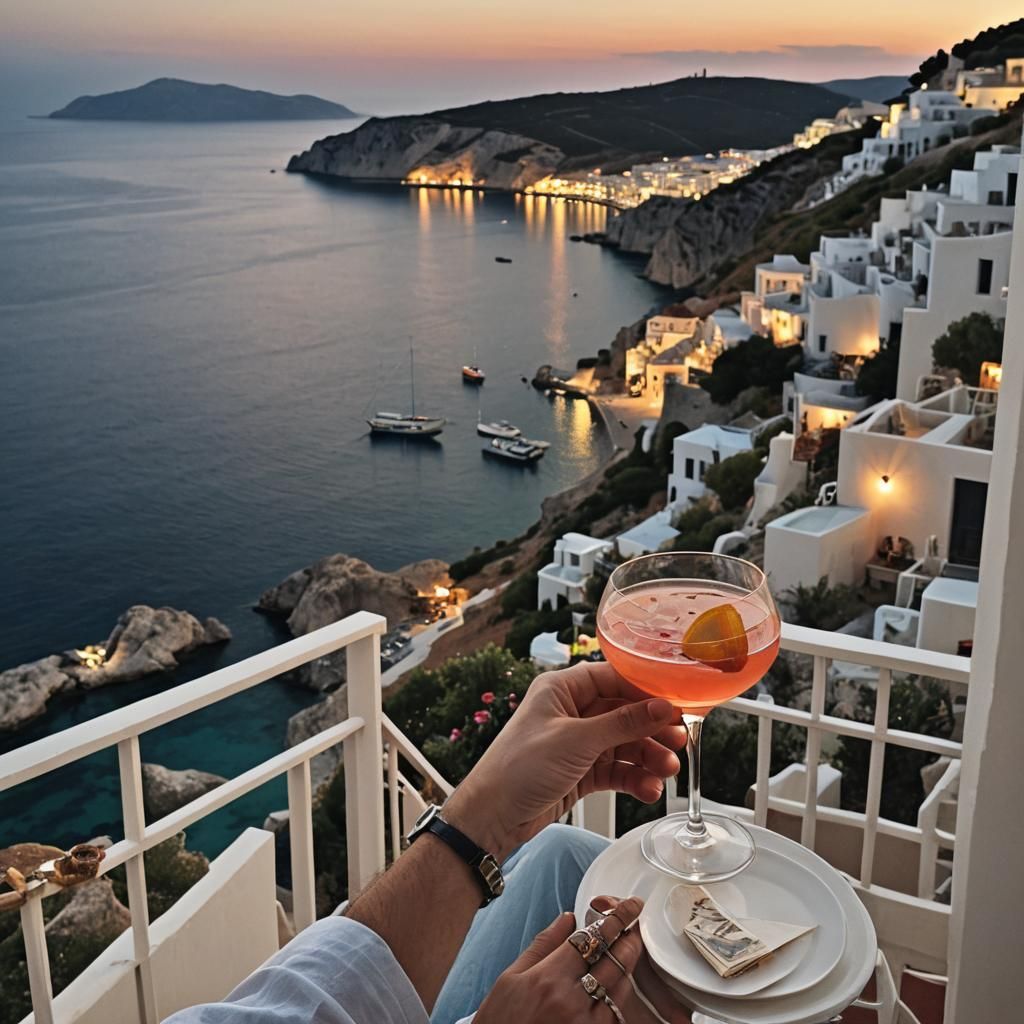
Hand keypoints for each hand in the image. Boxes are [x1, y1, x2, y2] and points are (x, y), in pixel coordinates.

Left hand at [444, 661, 683, 858]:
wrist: (492, 817)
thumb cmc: (520, 768)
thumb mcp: (577, 740)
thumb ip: (623, 723)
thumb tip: (663, 707)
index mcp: (562, 689)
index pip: (613, 678)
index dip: (646, 690)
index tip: (676, 702)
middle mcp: (571, 712)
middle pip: (623, 713)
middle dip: (651, 729)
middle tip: (678, 741)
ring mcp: (576, 743)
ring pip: (623, 743)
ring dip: (647, 757)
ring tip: (667, 771)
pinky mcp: (580, 771)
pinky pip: (615, 769)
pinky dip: (634, 778)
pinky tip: (649, 789)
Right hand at [475, 897, 690, 1023]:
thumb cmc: (499, 1020)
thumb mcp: (511, 977)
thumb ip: (543, 945)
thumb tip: (567, 919)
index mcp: (549, 978)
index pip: (592, 940)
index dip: (615, 919)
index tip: (628, 907)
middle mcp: (572, 1001)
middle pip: (615, 962)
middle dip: (630, 938)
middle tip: (635, 925)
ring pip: (621, 988)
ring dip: (626, 967)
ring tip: (626, 950)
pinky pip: (615, 1014)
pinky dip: (618, 995)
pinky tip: (614, 983)